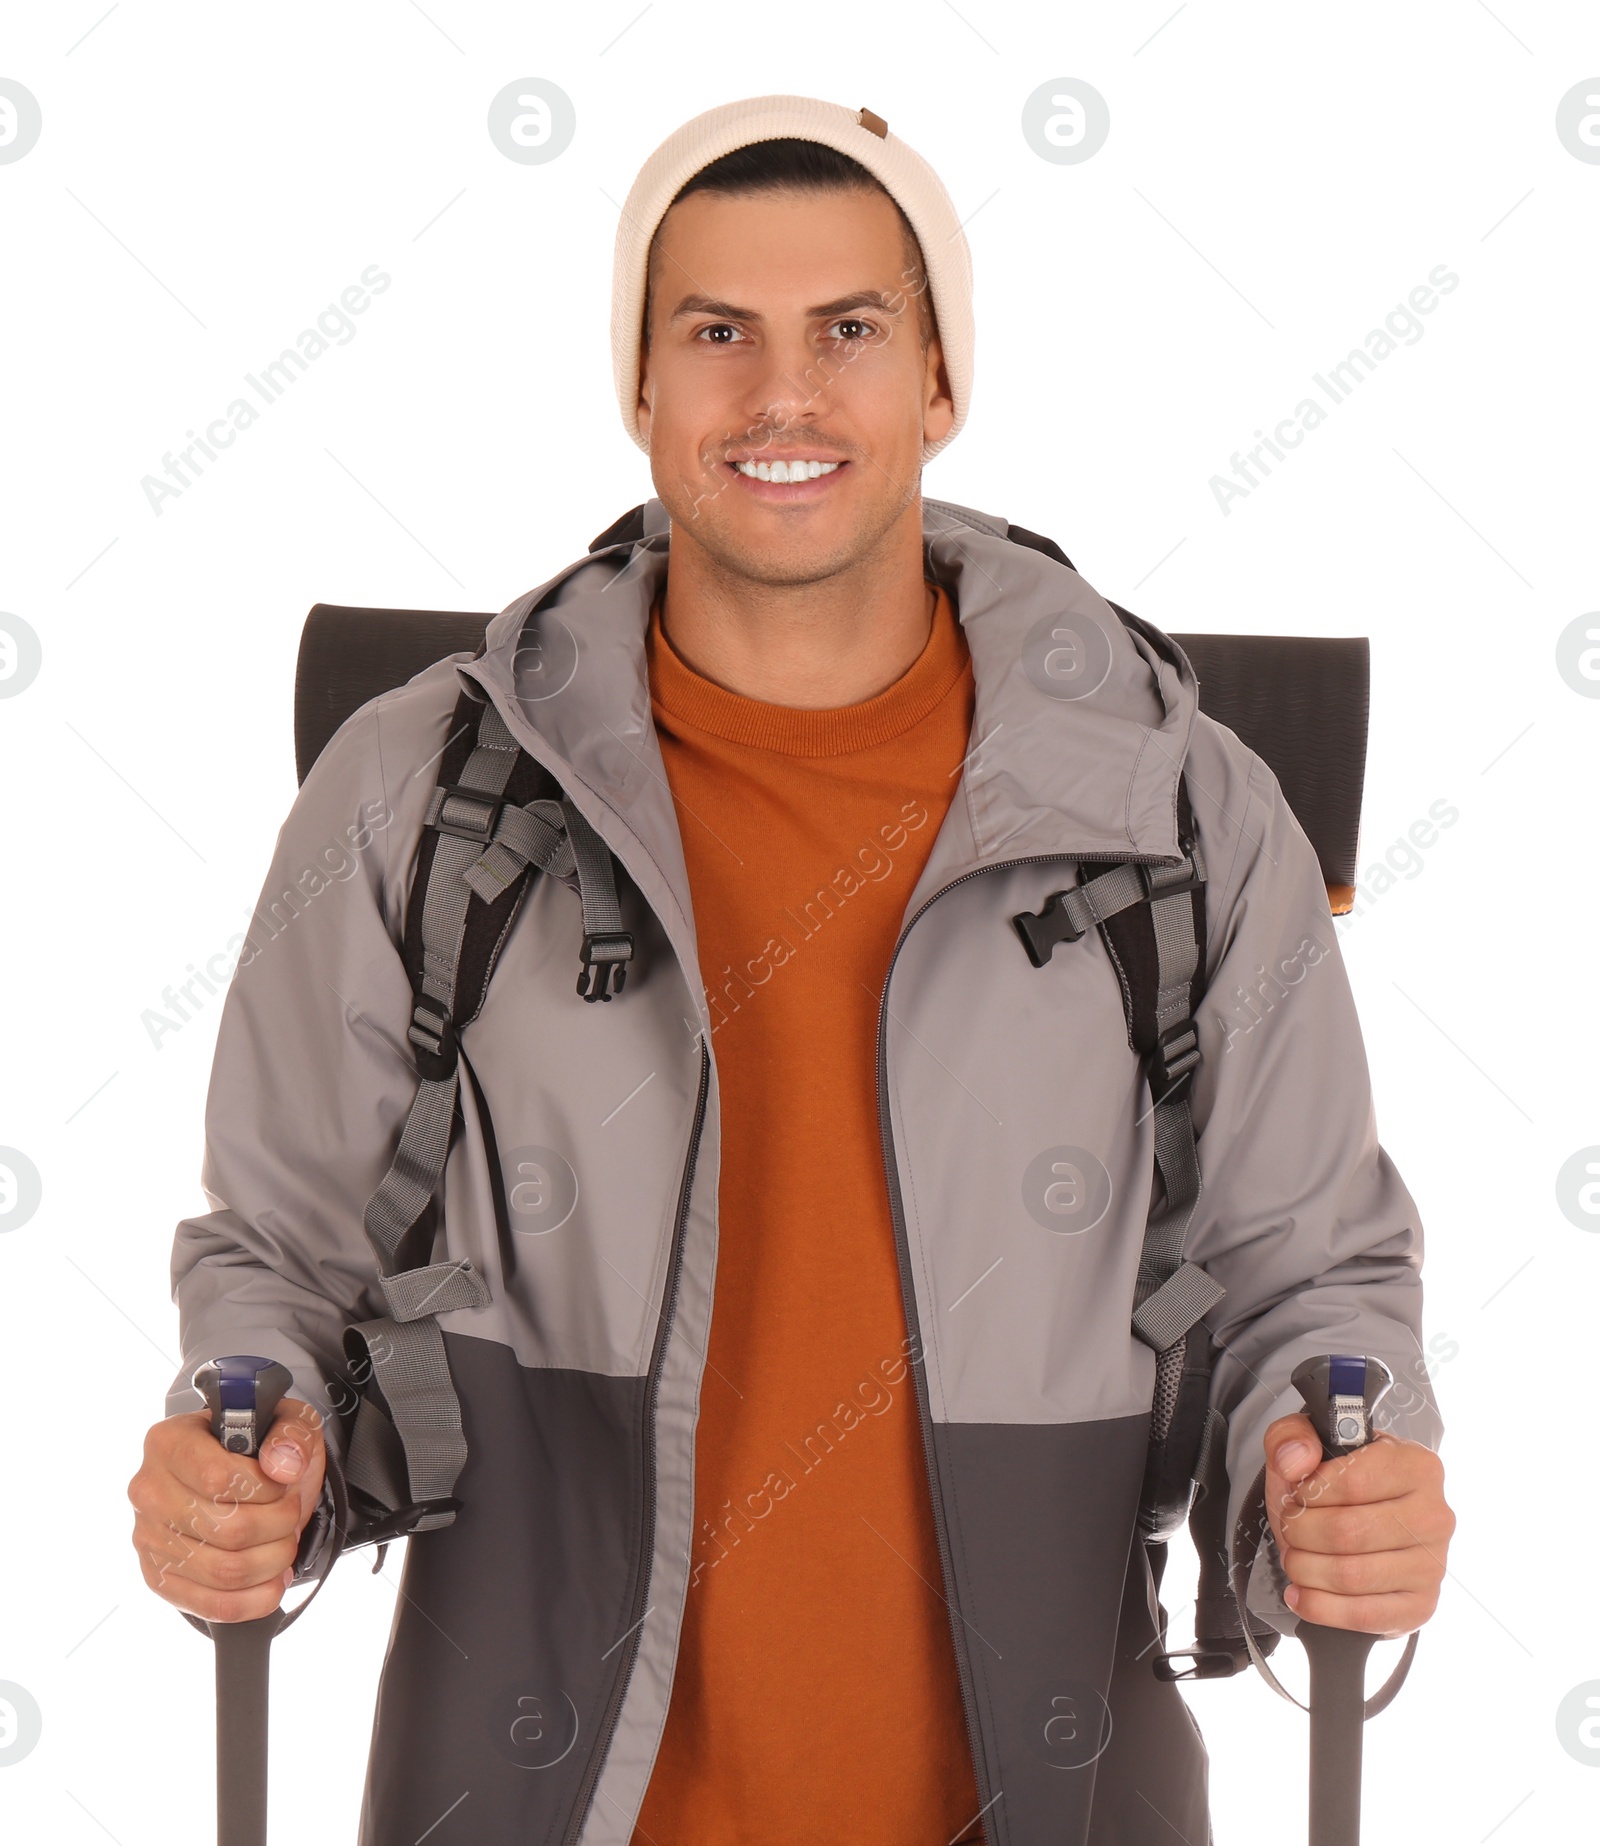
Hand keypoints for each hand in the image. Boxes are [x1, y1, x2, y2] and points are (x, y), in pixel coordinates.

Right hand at [128, 1398, 325, 1622]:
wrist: (245, 1480)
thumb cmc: (261, 1448)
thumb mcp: (287, 1422)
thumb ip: (290, 1434)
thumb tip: (282, 1466)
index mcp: (170, 1442)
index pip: (219, 1479)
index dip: (266, 1489)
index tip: (282, 1483)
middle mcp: (148, 1490)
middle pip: (228, 1530)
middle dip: (279, 1525)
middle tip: (290, 1514)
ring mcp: (148, 1538)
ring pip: (224, 1571)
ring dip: (273, 1561)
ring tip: (284, 1543)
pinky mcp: (157, 1578)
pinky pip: (210, 1605)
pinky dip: (254, 1600)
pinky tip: (272, 1582)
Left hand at [1262, 1413, 1453, 1637]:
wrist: (1355, 1523)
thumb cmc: (1333, 1482)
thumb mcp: (1305, 1443)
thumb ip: (1291, 1436)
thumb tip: (1296, 1463)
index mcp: (1418, 1465)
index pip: (1355, 1482)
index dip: (1311, 1492)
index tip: (1298, 1494)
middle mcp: (1435, 1516)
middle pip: (1349, 1532)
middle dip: (1301, 1532)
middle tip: (1291, 1528)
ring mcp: (1433, 1566)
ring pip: (1351, 1575)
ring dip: (1304, 1568)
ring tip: (1295, 1557)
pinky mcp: (1420, 1606)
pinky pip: (1363, 1615)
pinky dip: (1319, 1607)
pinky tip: (1301, 1593)